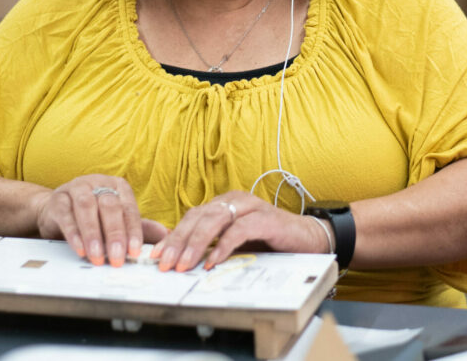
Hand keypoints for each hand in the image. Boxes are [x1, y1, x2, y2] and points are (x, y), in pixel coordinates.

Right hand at [33, 175, 167, 266]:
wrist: (57, 209)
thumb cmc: (92, 215)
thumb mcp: (116, 221)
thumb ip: (139, 227)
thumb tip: (165, 235)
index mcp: (118, 186)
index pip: (129, 208)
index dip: (133, 231)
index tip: (135, 252)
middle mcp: (99, 183)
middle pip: (109, 206)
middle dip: (115, 234)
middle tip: (117, 257)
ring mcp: (77, 188)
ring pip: (87, 207)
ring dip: (93, 234)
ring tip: (97, 256)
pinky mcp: (58, 198)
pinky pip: (67, 214)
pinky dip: (74, 232)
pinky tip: (80, 248)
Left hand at [151, 191, 329, 271]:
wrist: (309, 240)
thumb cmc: (271, 242)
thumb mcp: (237, 243)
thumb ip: (214, 245)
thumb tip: (183, 261)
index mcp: (225, 204)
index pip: (192, 217)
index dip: (173, 236)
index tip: (157, 257)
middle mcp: (235, 201)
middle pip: (198, 217)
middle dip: (179, 241)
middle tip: (165, 264)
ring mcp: (251, 207)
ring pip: (214, 221)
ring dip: (196, 245)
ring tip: (183, 265)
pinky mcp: (266, 219)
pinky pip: (238, 230)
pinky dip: (223, 247)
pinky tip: (213, 262)